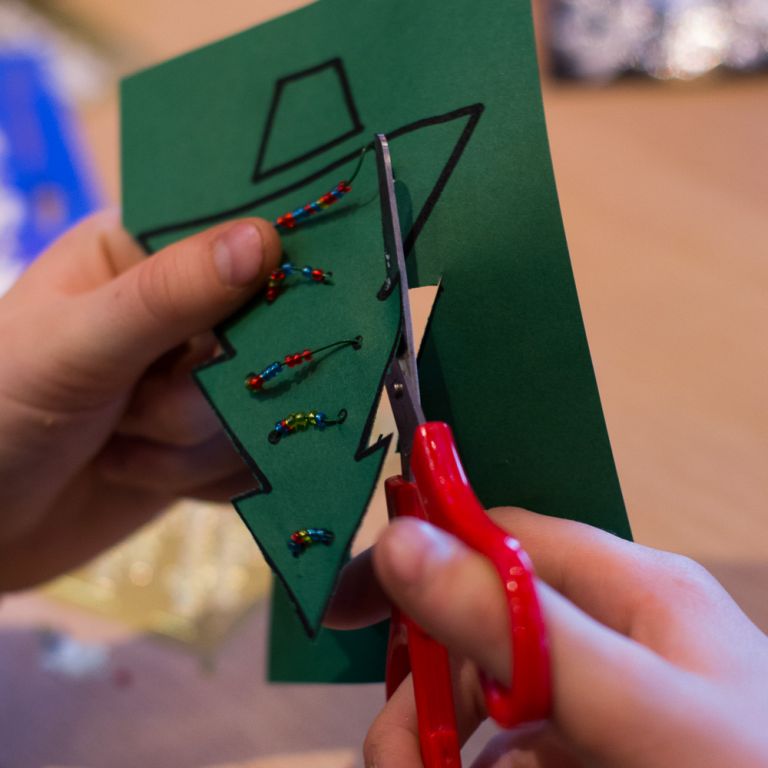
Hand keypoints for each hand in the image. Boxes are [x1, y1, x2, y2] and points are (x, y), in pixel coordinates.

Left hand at [0, 210, 279, 589]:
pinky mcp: (213, 439)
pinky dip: (200, 478)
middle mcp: (184, 312)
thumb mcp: (76, 345)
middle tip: (132, 406)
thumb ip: (170, 294)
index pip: (240, 240)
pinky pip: (254, 457)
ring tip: (117, 444)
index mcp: (145, 255)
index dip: (263, 276)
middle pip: (265, 337)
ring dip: (187, 445)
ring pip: (260, 407)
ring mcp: (203, 379)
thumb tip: (265, 238)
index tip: (247, 321)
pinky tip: (139, 472)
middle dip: (203, 393)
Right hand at [328, 509, 767, 766]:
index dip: (421, 558)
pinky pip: (513, 753)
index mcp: (633, 591)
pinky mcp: (603, 756)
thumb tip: (403, 542)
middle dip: (424, 688)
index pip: (501, 539)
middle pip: (483, 632)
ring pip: (489, 704)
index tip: (350, 604)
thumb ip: (519, 625)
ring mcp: (610, 708)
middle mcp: (617, 640)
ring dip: (439, 742)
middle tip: (395, 757)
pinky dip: (475, 767)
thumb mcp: (635, 705)